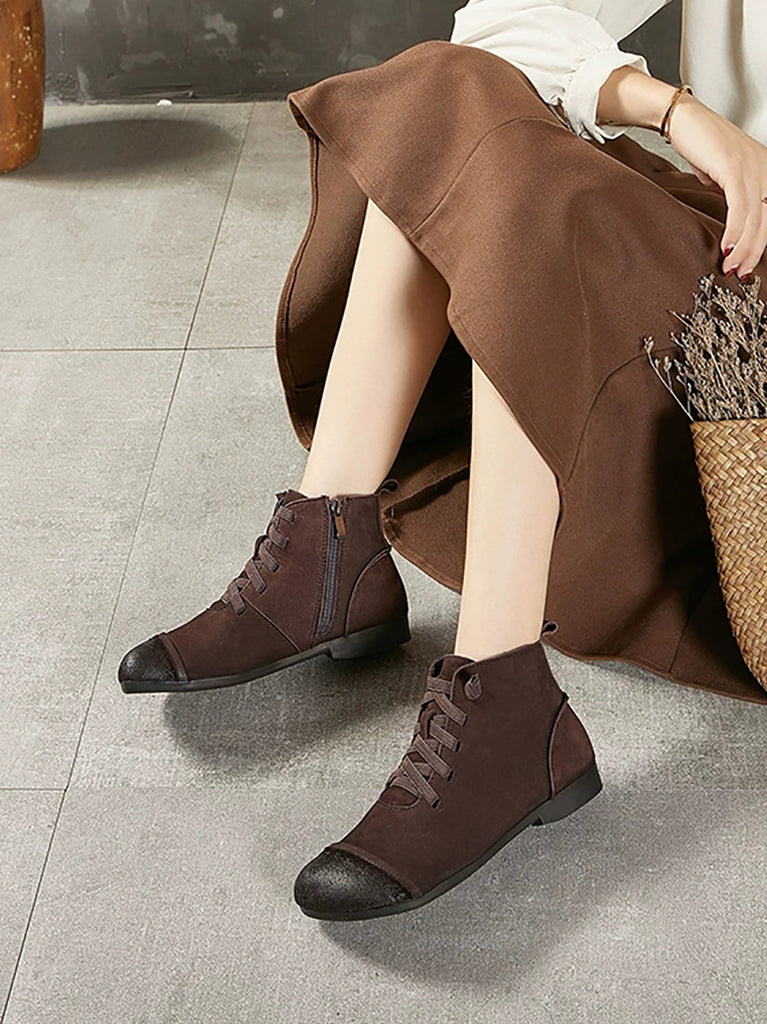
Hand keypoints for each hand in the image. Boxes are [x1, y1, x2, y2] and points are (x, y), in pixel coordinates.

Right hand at [666, 95, 766, 279]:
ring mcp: (753, 166)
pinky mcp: (735, 167)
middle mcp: (766, 167)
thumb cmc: (701, 145)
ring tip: (732, 268)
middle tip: (742, 274)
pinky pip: (740, 207)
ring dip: (744, 248)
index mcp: (766, 170)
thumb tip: (733, 223)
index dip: (761, 243)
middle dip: (755, 251)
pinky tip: (728, 248)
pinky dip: (735, 232)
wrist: (684, 119)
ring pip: (756, 217)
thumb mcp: (723, 175)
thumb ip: (733, 196)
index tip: (748, 266)